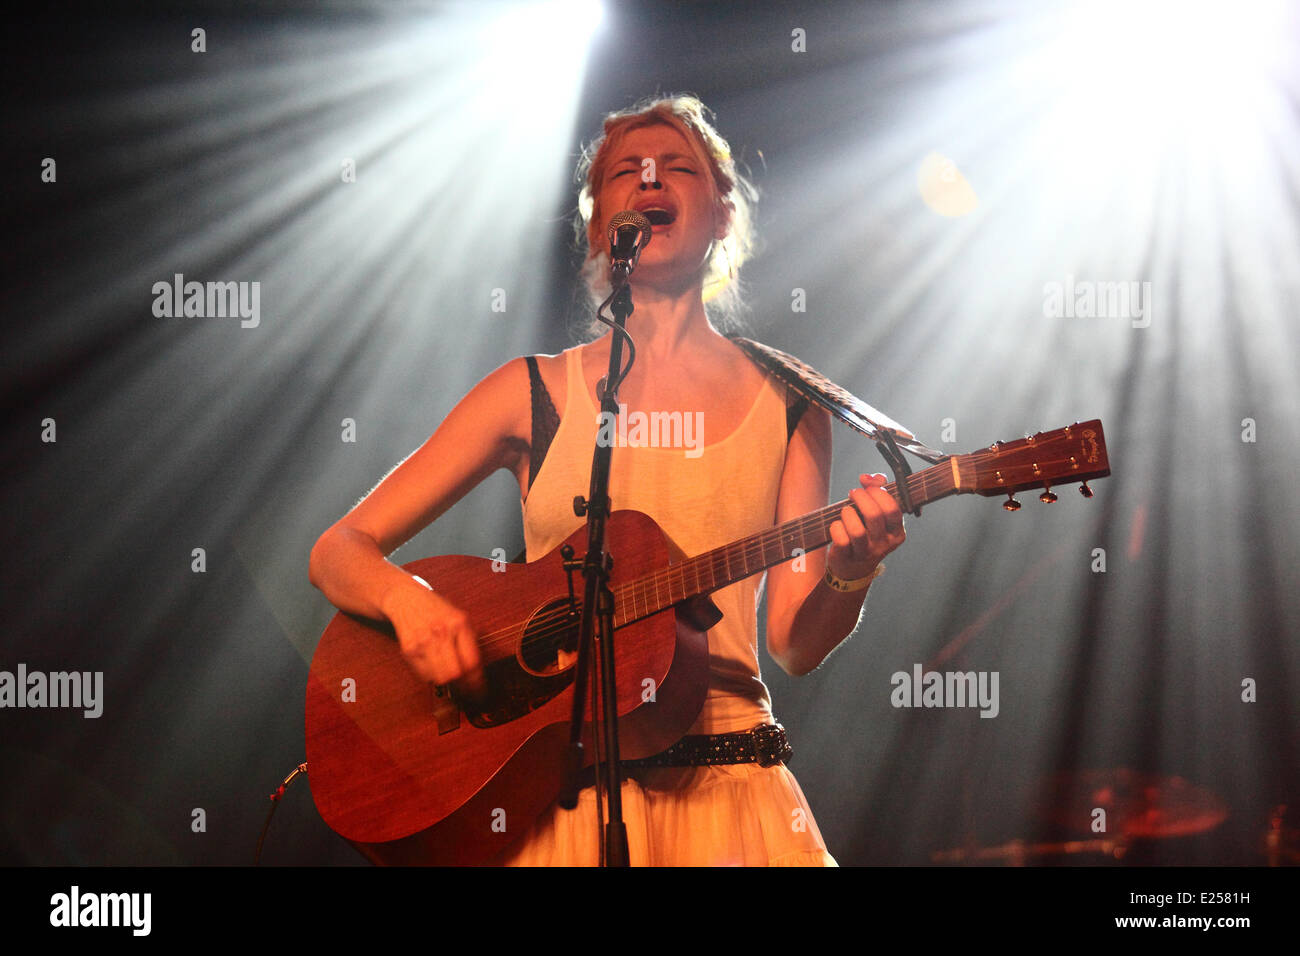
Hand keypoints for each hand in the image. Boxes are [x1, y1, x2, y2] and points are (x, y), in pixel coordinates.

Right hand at [382, 575, 484, 692]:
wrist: (406, 599)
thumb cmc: (437, 610)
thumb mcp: (460, 617)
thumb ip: (471, 640)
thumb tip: (479, 671)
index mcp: (459, 623)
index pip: (471, 661)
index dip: (477, 681)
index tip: (480, 689)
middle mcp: (441, 632)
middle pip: (455, 674)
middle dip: (463, 686)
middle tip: (467, 690)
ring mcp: (423, 642)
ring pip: (439, 678)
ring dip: (447, 682)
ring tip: (451, 678)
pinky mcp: (408, 650)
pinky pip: (424, 675)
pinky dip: (432, 677)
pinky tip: (435, 667)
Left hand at [826, 473, 905, 579]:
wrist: (854, 568)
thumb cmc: (866, 534)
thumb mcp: (877, 515)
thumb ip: (878, 491)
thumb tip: (869, 477)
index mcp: (897, 532)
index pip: (893, 509)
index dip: (878, 492)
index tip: (867, 486)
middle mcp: (884, 544)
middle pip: (874, 515)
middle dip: (860, 497)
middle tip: (853, 494)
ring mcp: (866, 553)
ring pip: (856, 529)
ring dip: (847, 513)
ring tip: (845, 511)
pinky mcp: (848, 557)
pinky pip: (841, 539)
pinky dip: (836, 527)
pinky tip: (837, 525)